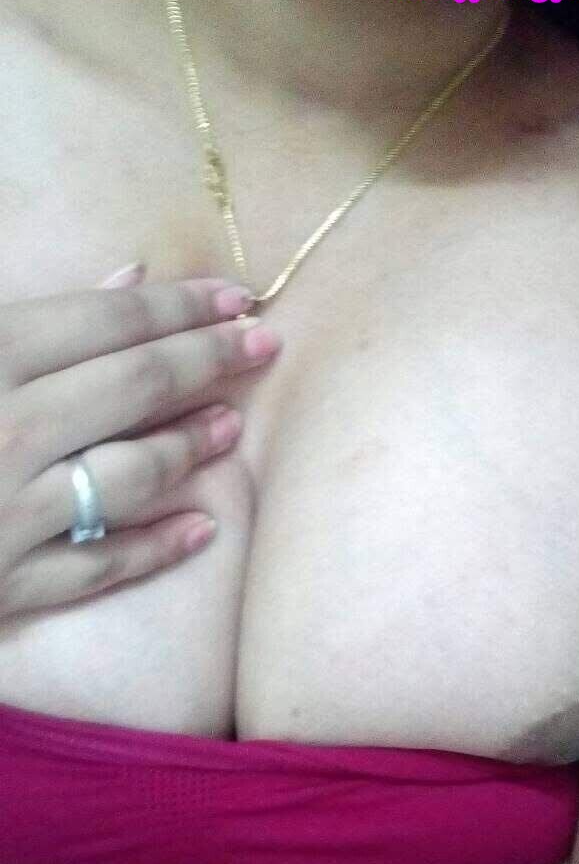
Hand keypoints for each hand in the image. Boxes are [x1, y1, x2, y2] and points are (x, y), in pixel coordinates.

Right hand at [0, 266, 281, 616]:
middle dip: (209, 361)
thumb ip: (27, 315)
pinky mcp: (3, 586)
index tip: (237, 296)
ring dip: (190, 448)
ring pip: (127, 475)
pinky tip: (201, 530)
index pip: (105, 322)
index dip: (181, 306)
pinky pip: (96, 568)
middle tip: (267, 345)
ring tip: (232, 427)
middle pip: (133, 386)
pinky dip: (153, 549)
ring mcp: (6, 514)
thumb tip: (127, 278)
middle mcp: (2, 431)